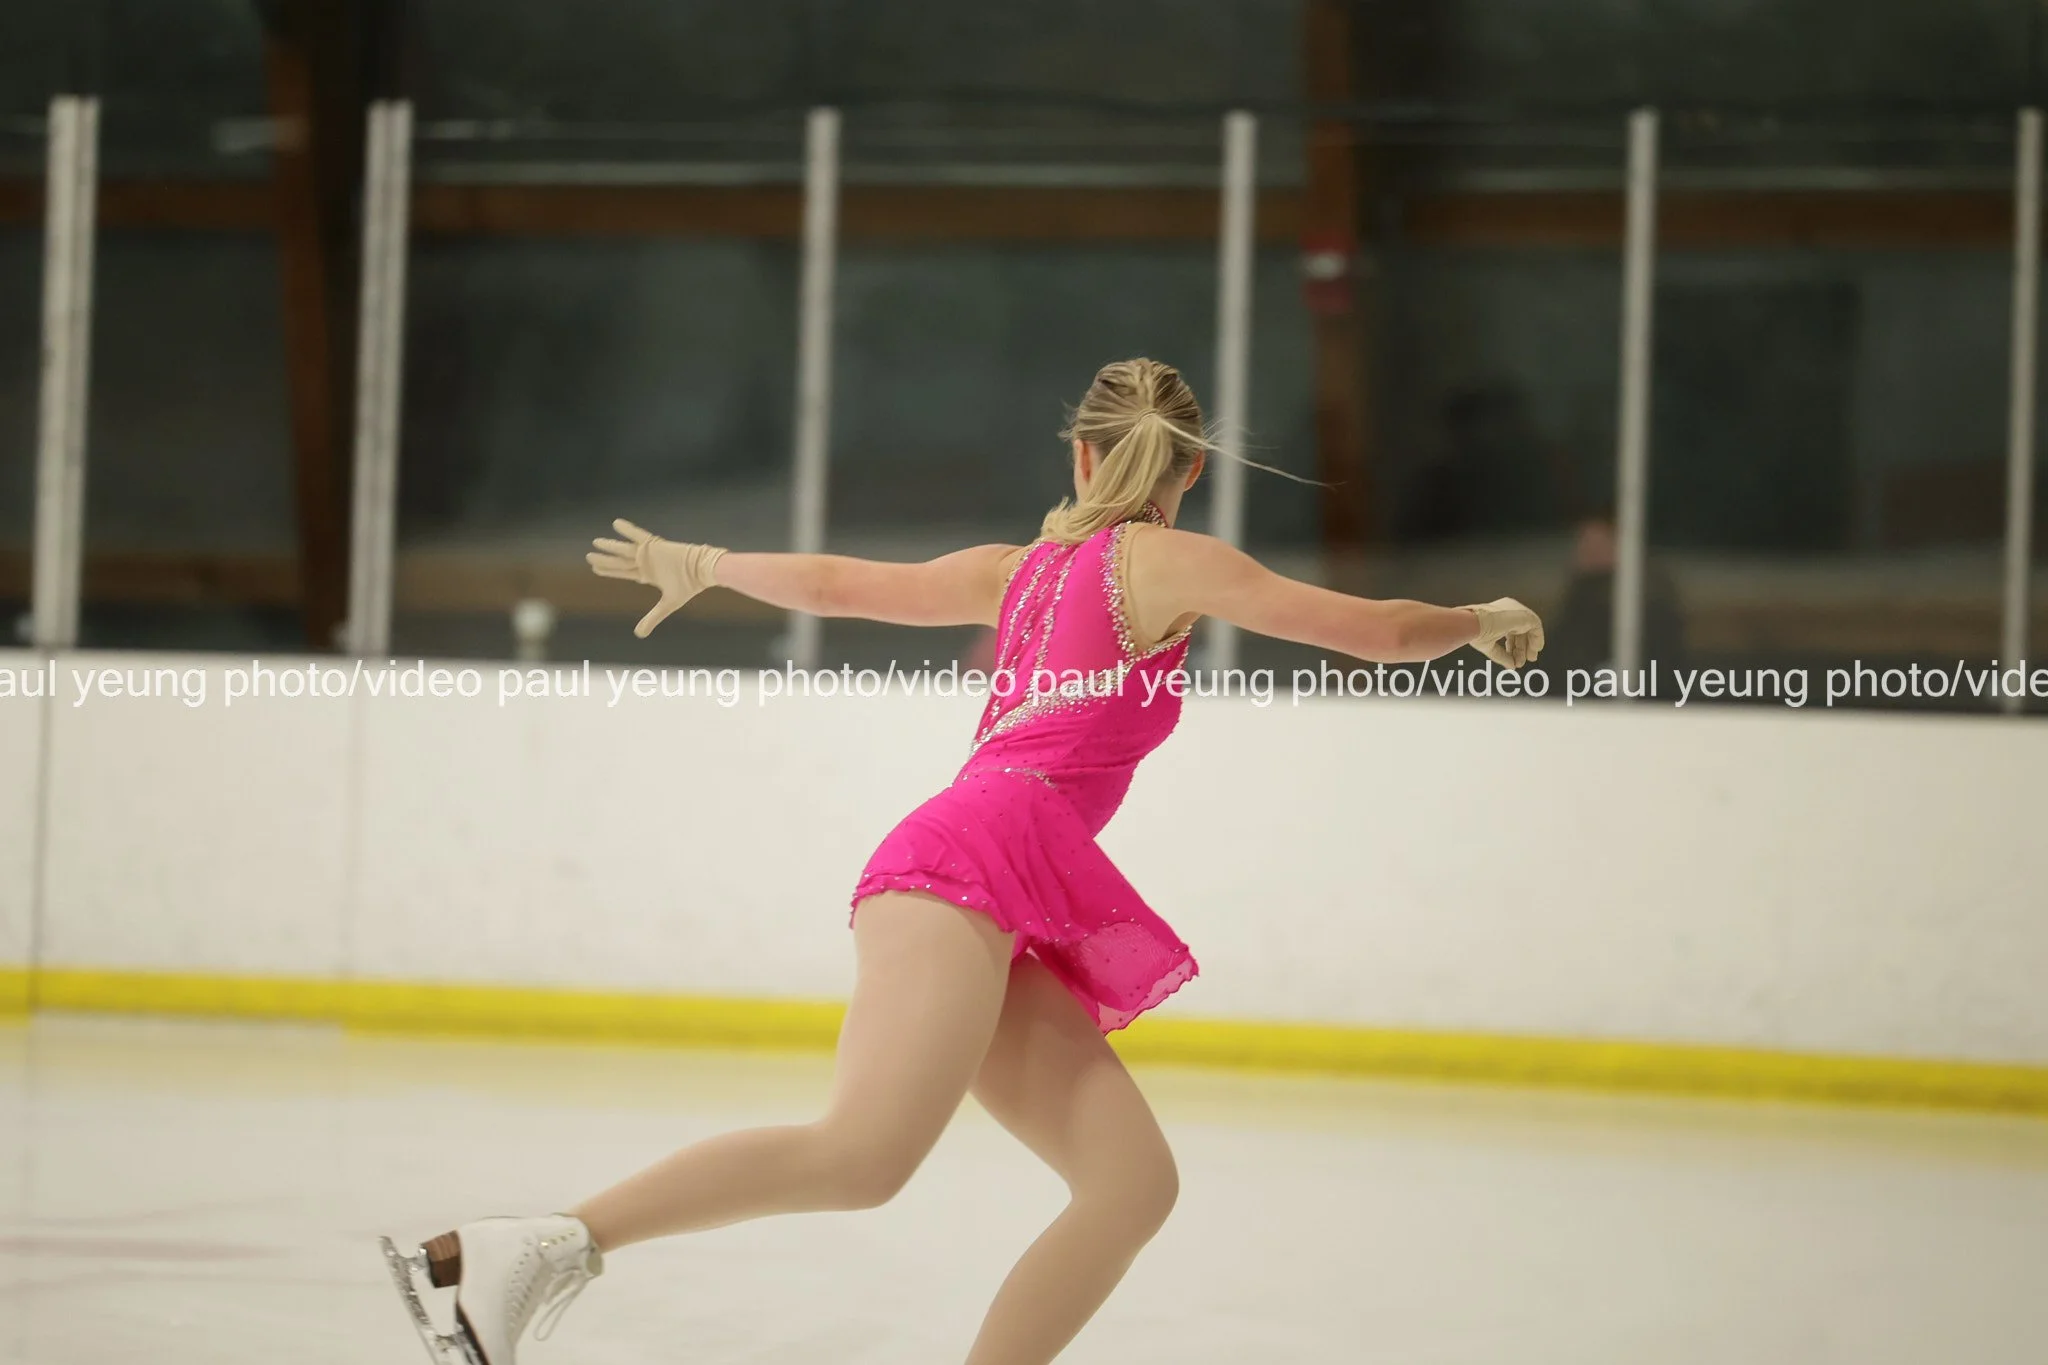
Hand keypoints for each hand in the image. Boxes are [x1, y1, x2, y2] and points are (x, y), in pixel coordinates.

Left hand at [587, 519, 726, 637]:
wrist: (702, 570)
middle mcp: (645, 563)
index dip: (610, 571)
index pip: (624, 573)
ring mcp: (649, 553)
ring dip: (610, 546)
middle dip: (605, 560)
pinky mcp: (654, 545)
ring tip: (595, 542)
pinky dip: (627, 530)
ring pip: (624, 550)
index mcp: (648, 575)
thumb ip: (652, 618)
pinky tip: (615, 523)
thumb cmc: (688, 586)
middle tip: (589, 556)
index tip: (596, 569)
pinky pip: (637, 535)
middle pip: (620, 562)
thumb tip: (638, 635)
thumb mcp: (667, 605)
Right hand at [1461, 597, 1543, 668]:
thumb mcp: (1489, 646)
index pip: (1510, 630)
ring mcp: (1516, 612)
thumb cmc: (1474, 629)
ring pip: (1529, 629)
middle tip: (1525, 659)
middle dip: (1522, 647)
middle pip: (1521, 631)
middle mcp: (1508, 610)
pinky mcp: (1524, 615)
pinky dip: (1537, 638)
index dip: (1513, 645)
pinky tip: (1535, 648)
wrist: (1473, 623)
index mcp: (1497, 614)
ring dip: (1530, 645)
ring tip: (1530, 657)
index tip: (1514, 656)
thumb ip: (1502, 656)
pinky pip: (1537, 626)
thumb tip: (1510, 665)